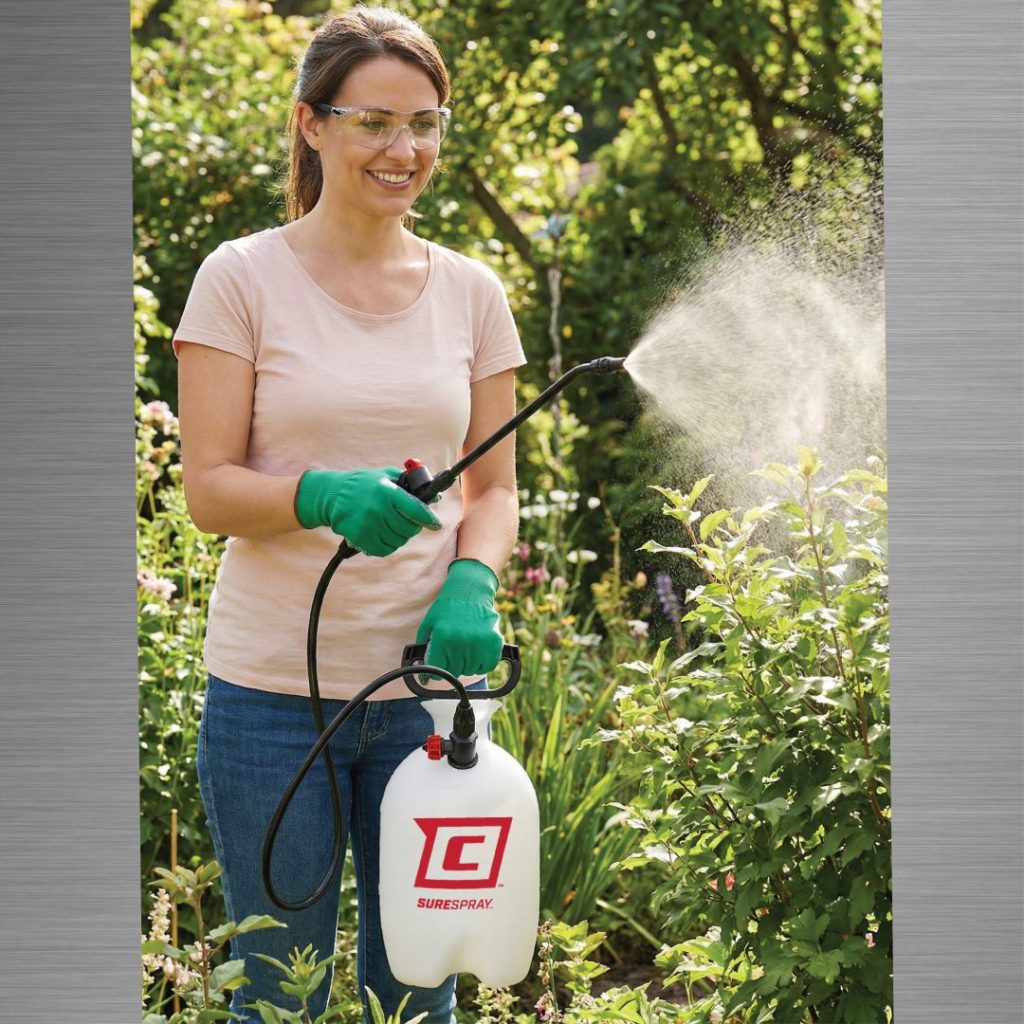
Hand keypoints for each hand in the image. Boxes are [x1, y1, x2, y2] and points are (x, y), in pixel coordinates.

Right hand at [294, 467, 440, 556]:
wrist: (332, 496)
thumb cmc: (362, 484)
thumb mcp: (385, 475)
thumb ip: (409, 483)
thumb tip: (435, 497)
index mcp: (386, 491)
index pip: (415, 509)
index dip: (428, 518)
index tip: (435, 524)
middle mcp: (378, 509)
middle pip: (408, 528)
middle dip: (412, 526)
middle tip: (408, 522)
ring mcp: (368, 525)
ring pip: (398, 541)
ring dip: (399, 536)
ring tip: (391, 526)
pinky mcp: (360, 539)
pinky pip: (384, 550)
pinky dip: (388, 545)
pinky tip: (383, 535)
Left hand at [415, 558, 502, 676]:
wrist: (470, 592)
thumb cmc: (447, 609)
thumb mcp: (428, 624)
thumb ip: (423, 649)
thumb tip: (424, 675)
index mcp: (443, 637)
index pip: (438, 671)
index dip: (435, 672)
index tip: (438, 667)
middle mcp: (461, 642)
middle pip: (454, 672)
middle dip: (451, 665)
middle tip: (452, 651)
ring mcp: (480, 643)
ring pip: (470, 671)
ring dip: (466, 664)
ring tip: (465, 648)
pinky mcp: (494, 642)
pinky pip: (487, 666)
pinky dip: (482, 663)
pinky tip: (476, 651)